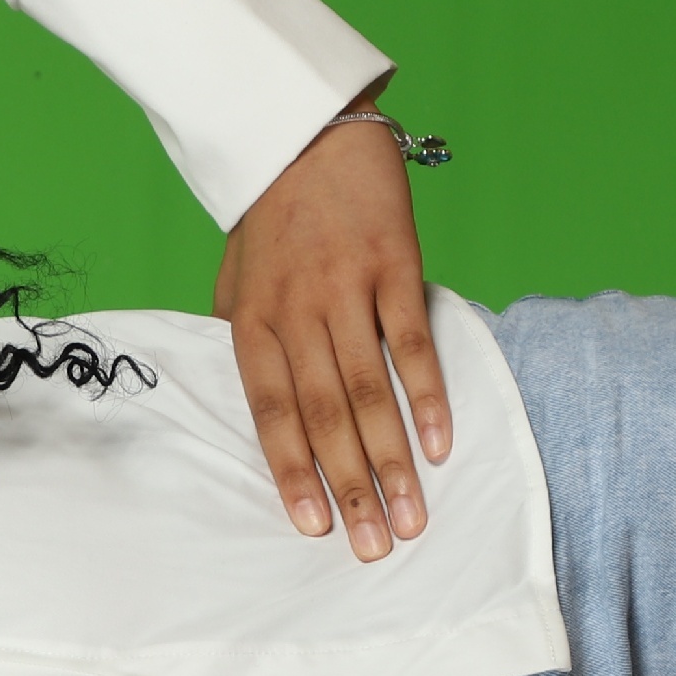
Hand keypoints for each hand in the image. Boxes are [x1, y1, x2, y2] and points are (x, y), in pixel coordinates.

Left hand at [214, 106, 451, 555]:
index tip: (313, 528)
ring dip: (393, 459)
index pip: (270, 414)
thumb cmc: (269, 214)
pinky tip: (441, 444)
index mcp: (251, 324)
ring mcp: (345, 289)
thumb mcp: (234, 281)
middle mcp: (295, 313)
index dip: (291, 474)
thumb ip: (246, 342)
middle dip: (349, 488)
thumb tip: (261, 407)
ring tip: (411, 518)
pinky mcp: (394, 265)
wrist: (304, 127)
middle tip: (372, 548)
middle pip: (324, 417)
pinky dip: (428, 395)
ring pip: (369, 391)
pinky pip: (412, 341)